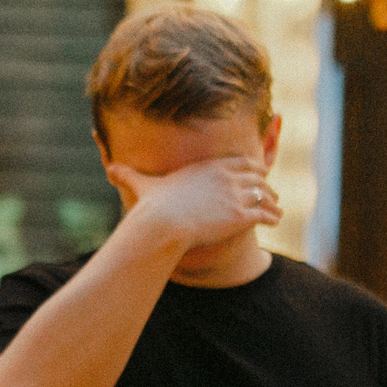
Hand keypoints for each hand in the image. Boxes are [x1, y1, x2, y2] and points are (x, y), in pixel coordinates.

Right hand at [108, 156, 276, 251]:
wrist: (163, 224)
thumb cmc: (153, 207)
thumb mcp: (144, 186)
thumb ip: (129, 175)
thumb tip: (108, 168)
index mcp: (210, 166)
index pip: (240, 162)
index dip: (252, 168)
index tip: (258, 173)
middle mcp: (226, 177)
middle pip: (257, 177)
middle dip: (265, 185)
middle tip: (272, 193)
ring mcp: (235, 195)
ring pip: (265, 195)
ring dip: (273, 203)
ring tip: (277, 210)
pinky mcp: (240, 215)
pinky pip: (264, 214)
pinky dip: (272, 217)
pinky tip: (275, 222)